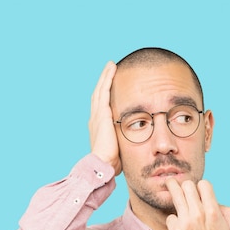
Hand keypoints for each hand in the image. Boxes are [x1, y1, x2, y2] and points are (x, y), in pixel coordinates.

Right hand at [89, 61, 121, 175]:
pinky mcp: (102, 113)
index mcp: (98, 127)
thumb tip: (135, 148)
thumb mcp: (119, 151)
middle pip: (99, 95)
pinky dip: (107, 79)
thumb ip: (123, 144)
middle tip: (109, 70)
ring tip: (111, 66)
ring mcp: (97, 115)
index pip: (101, 107)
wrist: (103, 164)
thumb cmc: (112, 163)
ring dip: (105, 77)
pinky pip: (104, 91)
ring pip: (100, 90)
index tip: (109, 88)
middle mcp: (95, 119)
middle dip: (104, 82)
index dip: (105, 96)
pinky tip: (112, 69)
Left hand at [165, 179, 229, 229]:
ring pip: (175, 195)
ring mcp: (186, 222)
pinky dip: (173, 221)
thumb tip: (218, 203)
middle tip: (179, 185)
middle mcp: (199, 214)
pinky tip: (177, 227)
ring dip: (173, 190)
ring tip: (169, 184)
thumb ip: (229, 213)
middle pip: (187, 186)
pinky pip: (170, 217)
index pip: (204, 184)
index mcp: (214, 212)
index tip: (197, 191)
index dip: (201, 187)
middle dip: (184, 186)